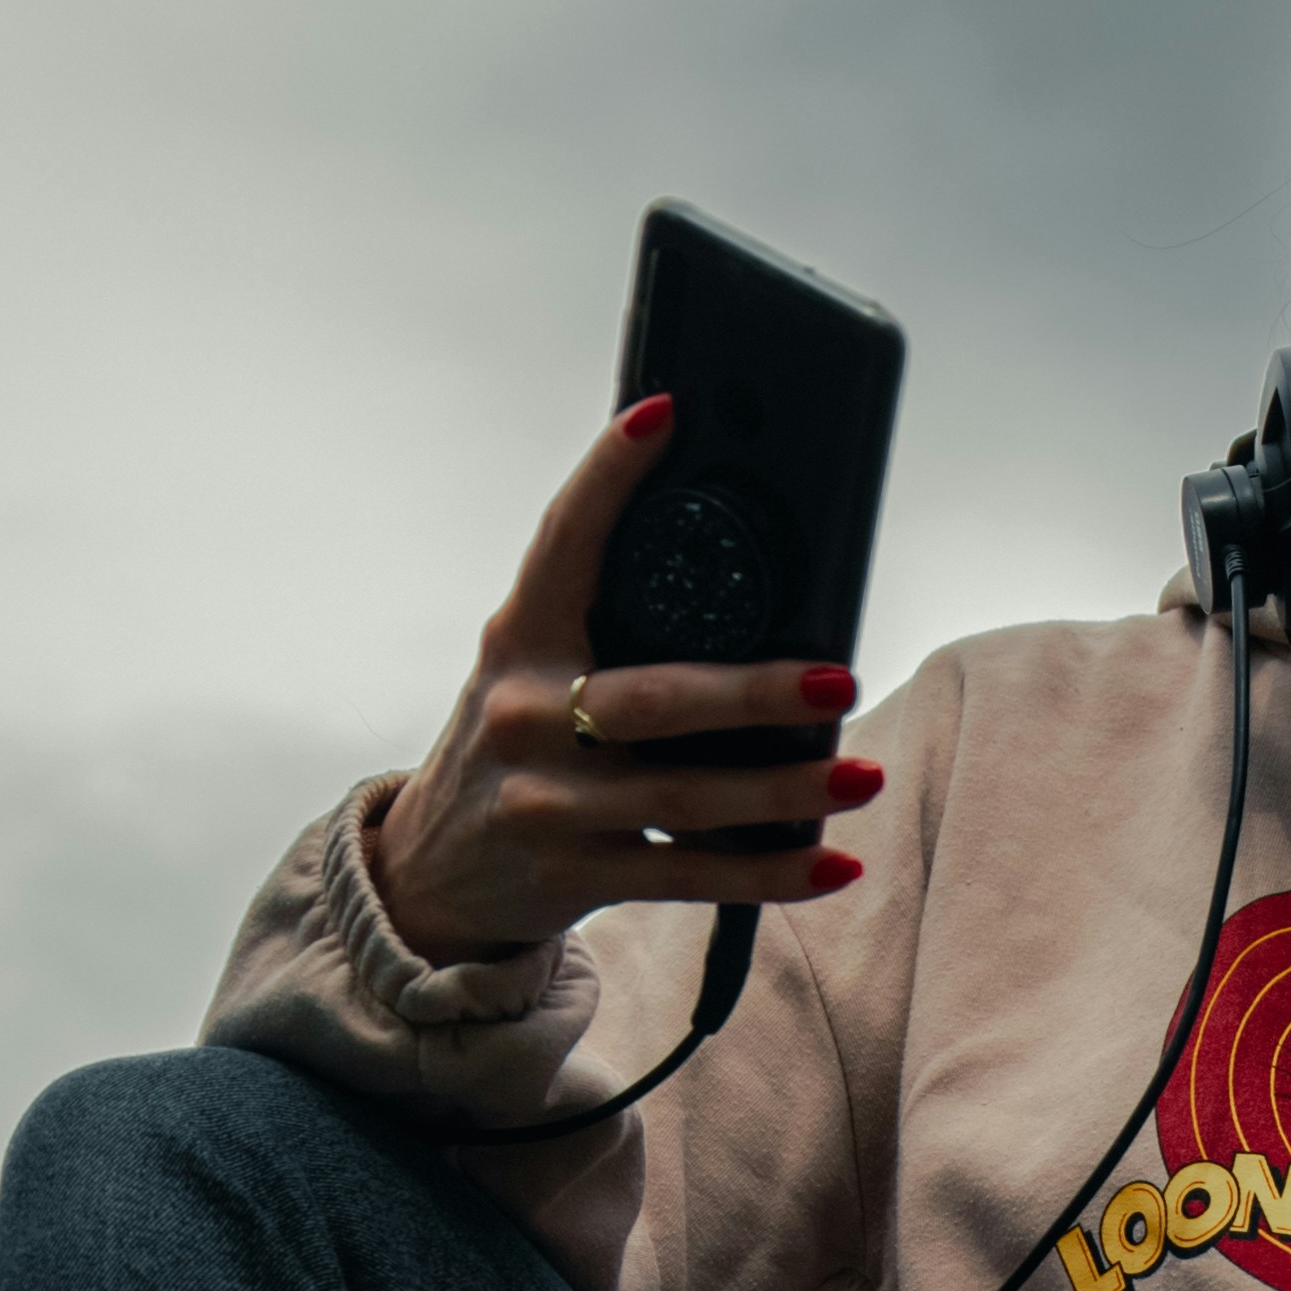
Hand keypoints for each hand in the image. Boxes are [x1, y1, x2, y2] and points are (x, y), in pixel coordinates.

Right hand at [376, 397, 884, 963]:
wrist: (430, 873)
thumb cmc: (516, 747)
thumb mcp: (533, 671)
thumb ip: (606, 629)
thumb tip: (749, 592)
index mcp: (521, 639)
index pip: (562, 541)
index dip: (608, 477)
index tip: (665, 414)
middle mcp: (525, 715)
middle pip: (652, 699)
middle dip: (752, 693)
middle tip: (836, 679)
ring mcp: (546, 803)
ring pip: (682, 799)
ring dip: (783, 791)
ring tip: (859, 773)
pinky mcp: (572, 876)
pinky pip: (687, 877)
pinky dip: (767, 873)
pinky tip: (830, 864)